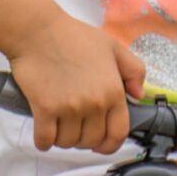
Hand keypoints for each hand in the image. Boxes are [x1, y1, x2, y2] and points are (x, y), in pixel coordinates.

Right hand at [6, 12, 145, 152]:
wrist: (37, 31)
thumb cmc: (73, 37)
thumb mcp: (113, 47)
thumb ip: (134, 70)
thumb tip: (139, 94)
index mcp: (113, 91)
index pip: (118, 133)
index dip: (110, 144)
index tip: (101, 144)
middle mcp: (94, 103)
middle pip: (92, 141)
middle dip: (84, 140)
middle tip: (76, 129)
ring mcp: (69, 108)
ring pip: (68, 142)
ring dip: (63, 139)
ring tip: (60, 126)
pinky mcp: (45, 109)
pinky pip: (45, 139)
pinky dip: (44, 141)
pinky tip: (44, 133)